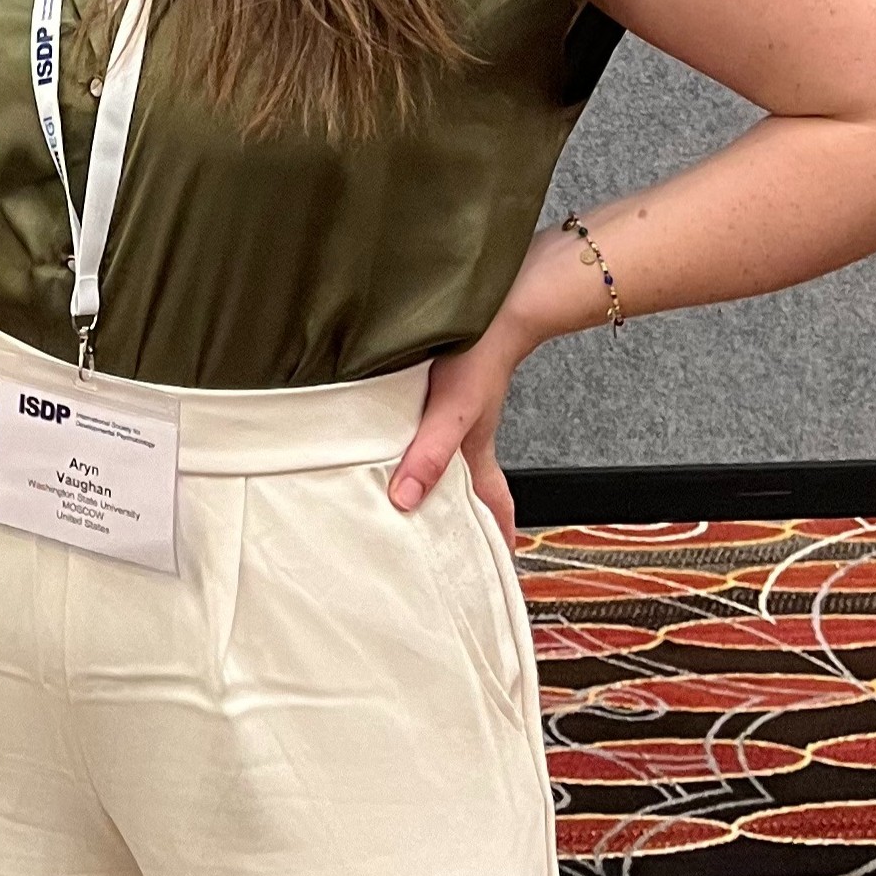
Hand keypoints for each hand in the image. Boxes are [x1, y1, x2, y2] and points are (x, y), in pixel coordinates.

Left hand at [386, 326, 520, 545]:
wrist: (490, 304)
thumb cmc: (479, 356)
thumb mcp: (453, 412)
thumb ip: (430, 454)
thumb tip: (405, 500)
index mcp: (477, 454)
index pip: (495, 509)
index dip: (496, 539)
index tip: (492, 571)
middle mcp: (466, 439)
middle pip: (466, 488)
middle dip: (453, 517)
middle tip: (427, 543)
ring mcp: (452, 415)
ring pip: (441, 458)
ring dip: (423, 477)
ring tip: (394, 499)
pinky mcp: (435, 391)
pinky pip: (421, 428)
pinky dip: (407, 440)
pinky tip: (379, 437)